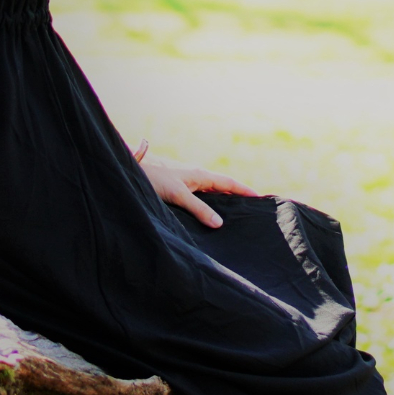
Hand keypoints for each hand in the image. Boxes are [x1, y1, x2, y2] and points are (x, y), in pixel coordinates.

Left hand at [135, 145, 259, 228]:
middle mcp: (197, 177)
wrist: (132, 171)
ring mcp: (188, 183)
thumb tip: (220, 223)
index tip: (260, 198)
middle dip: (237, 196)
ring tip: (235, 214)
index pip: (229, 183)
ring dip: (223, 200)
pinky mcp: (179, 189)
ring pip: (212, 193)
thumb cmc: (155, 180)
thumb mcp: (179, 196)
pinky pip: (201, 197)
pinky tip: (209, 215)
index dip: (244, 190)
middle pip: (223, 187)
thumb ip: (199, 209)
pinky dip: (210, 205)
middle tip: (251, 209)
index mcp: (201, 175)